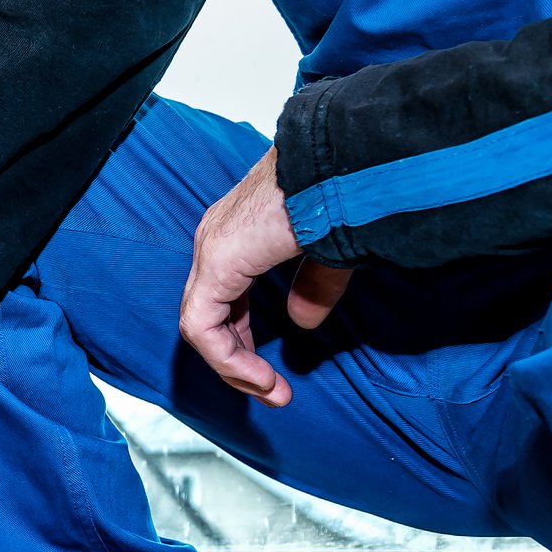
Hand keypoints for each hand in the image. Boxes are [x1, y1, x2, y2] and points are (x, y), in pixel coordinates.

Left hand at [178, 148, 352, 407]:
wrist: (350, 158)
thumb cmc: (347, 188)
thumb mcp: (330, 250)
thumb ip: (314, 286)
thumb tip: (302, 322)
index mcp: (238, 232)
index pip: (221, 299)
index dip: (242, 341)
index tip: (272, 375)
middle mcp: (217, 238)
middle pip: (208, 315)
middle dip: (236, 359)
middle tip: (269, 391)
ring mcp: (213, 248)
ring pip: (201, 324)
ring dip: (232, 366)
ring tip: (268, 392)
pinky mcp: (218, 259)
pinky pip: (204, 325)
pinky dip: (228, 358)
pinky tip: (259, 378)